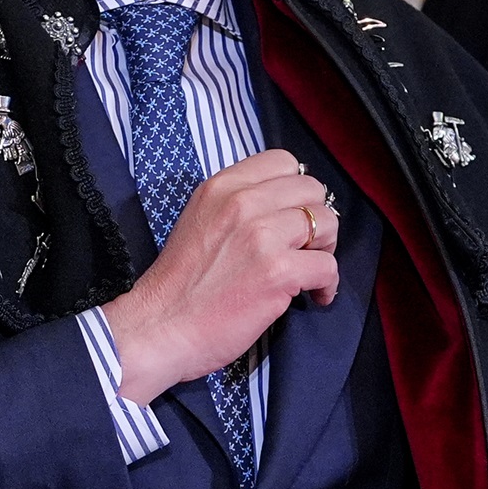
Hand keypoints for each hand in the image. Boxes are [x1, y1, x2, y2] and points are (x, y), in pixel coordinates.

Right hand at [100, 150, 336, 402]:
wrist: (160, 328)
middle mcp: (242, 203)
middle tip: (306, 247)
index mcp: (221, 186)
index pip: (282, 161)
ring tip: (309, 271)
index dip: (296, 189)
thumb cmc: (179, 284)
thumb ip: (236, 205)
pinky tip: (314, 296)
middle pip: (312, 189)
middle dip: (316, 218)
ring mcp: (261, 236)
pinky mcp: (277, 272)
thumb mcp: (199, 220)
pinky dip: (327, 285)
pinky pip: (327, 266)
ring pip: (326, 223)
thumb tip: (282, 207)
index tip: (293, 215)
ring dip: (325, 250)